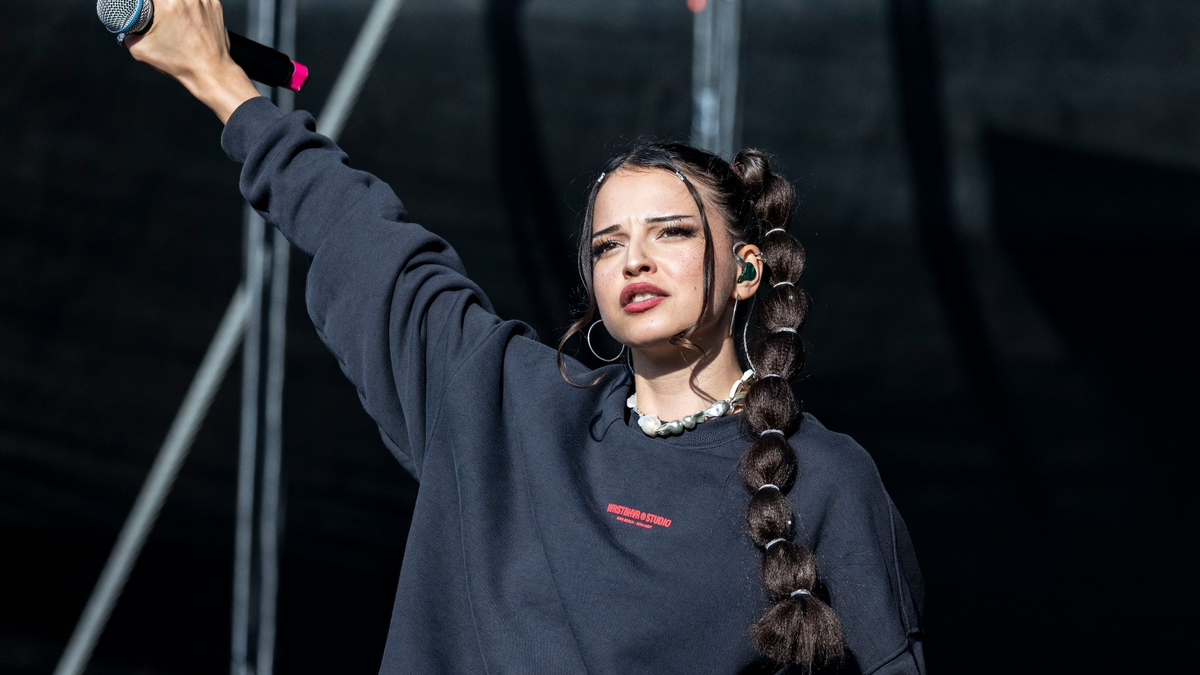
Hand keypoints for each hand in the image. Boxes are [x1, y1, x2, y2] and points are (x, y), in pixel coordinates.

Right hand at [125, 0, 260, 122]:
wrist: (211, 72)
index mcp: (169, 3)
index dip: (145, 1)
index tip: (145, 5)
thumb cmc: (181, 63)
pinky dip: (191, 4)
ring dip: (176, 3)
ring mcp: (204, 0)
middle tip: (159, 12)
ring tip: (176, 18)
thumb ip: (128, 35)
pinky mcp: (215, 5)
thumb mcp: (142, 50)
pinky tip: (189, 17)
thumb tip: (125, 29)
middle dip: (161, 3)